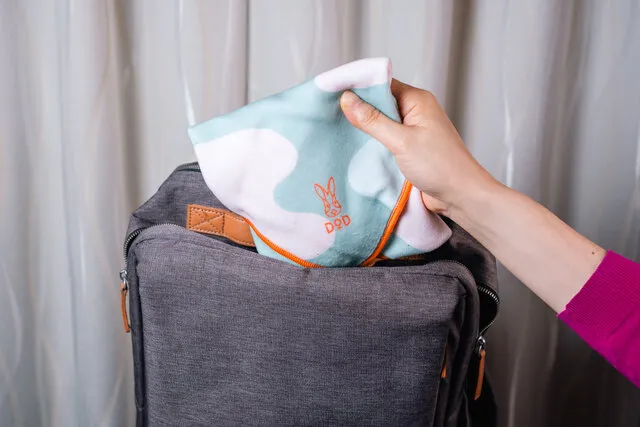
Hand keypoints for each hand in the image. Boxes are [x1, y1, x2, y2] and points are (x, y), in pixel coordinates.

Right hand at [340, 79, 498, 215]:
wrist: (461, 196)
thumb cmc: (439, 166)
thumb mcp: (401, 141)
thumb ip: (372, 120)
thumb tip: (347, 99)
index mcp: (417, 100)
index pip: (382, 84)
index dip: (358, 88)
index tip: (332, 93)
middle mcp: (415, 112)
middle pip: (380, 104)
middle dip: (358, 110)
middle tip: (329, 116)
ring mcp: (413, 131)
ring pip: (381, 124)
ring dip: (364, 130)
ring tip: (337, 133)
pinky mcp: (410, 150)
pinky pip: (386, 141)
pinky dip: (372, 145)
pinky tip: (355, 150)